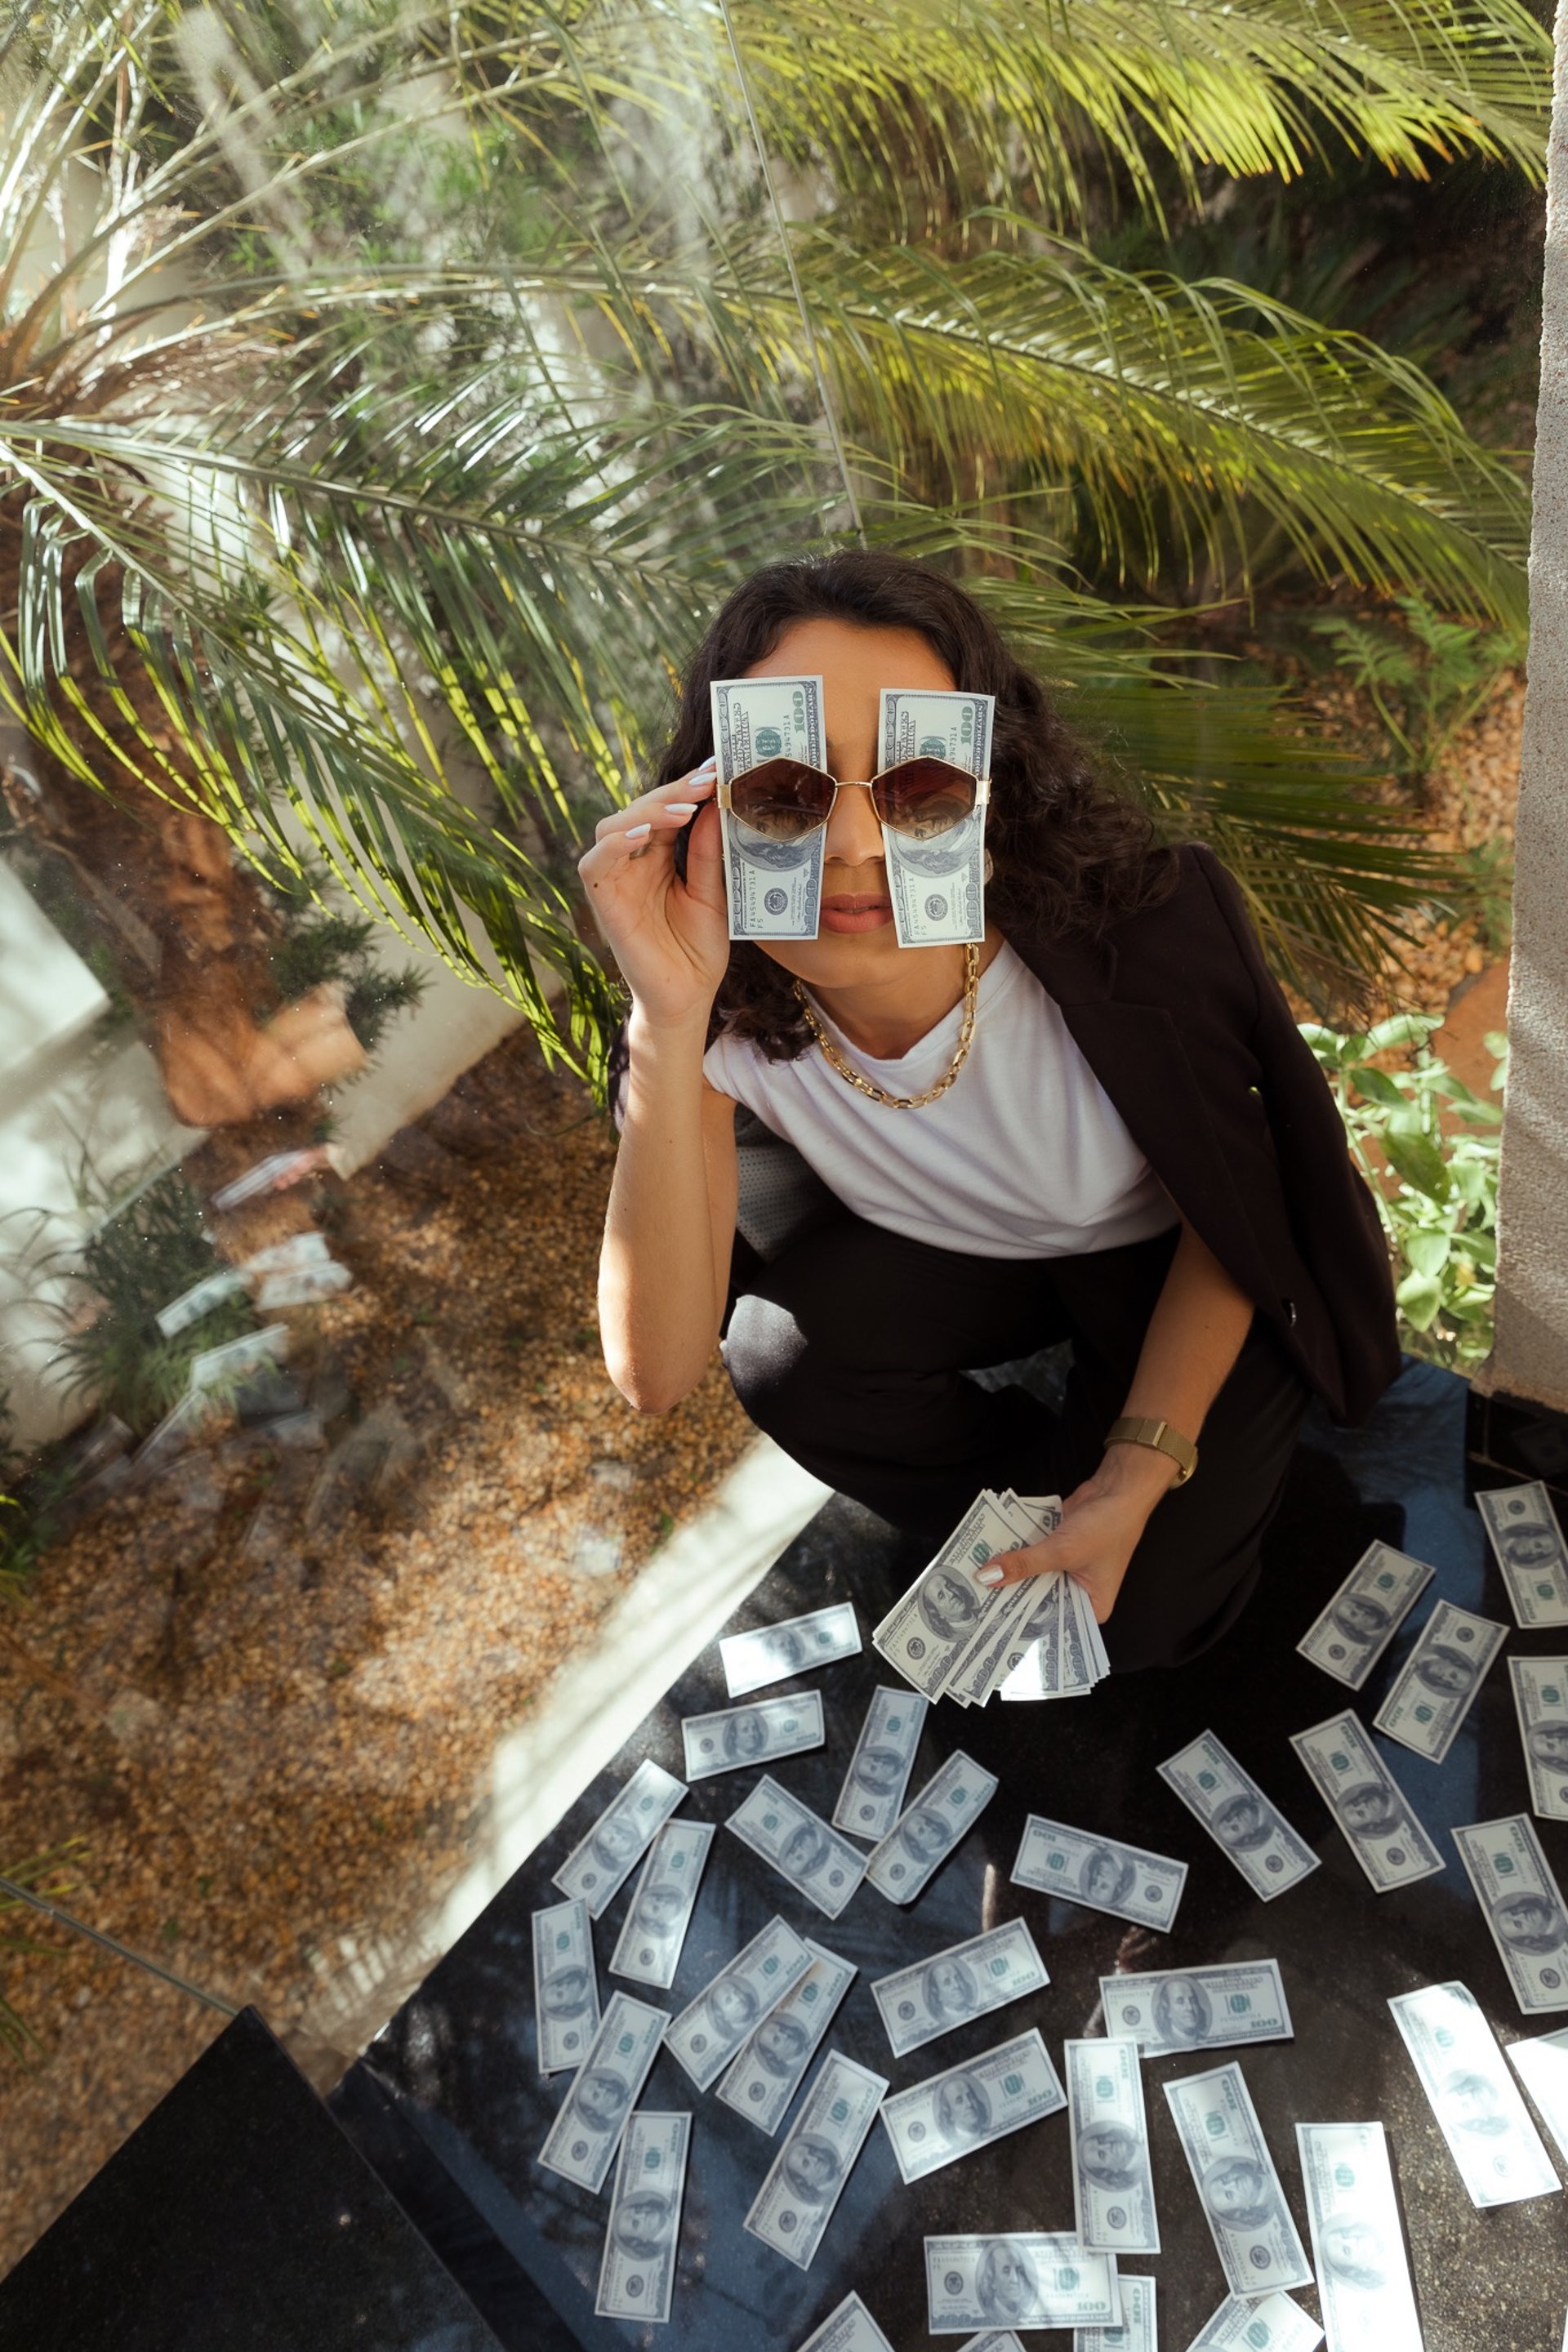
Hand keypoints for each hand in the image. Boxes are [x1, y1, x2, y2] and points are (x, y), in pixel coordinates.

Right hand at [577, 760, 727, 1030]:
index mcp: (661, 856)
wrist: (687, 997)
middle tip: (707, 780)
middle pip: (641, 809)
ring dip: (647, 811)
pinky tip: (644, 834)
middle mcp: (635, 861)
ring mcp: (617, 879)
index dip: (689, 787)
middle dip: (673, 791)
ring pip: (613, 825)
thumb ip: (709, 853)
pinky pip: (595, 863)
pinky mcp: (603, 901)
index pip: (668, 809)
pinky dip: (615, 843)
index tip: (719, 769)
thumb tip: (714, 805)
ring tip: (684, 809)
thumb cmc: (699, 949)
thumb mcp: (714, 894)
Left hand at [977, 1447, 1177, 1624]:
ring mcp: (1067, 1570)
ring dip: (1010, 1575)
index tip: (992, 1628)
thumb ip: (1024, 1564)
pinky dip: (1016, 1555)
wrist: (1117, 1489)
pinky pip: (1032, 1557)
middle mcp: (1079, 1593)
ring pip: (1033, 1578)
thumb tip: (988, 1576)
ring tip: (975, 1585)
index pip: (1054, 1625)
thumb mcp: (1062, 1551)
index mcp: (1092, 1607)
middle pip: (1039, 1601)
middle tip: (976, 1607)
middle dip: (1012, 1599)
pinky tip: (989, 1559)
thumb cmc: (1105, 1527)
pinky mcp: (1057, 1550)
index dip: (1024, 1626)